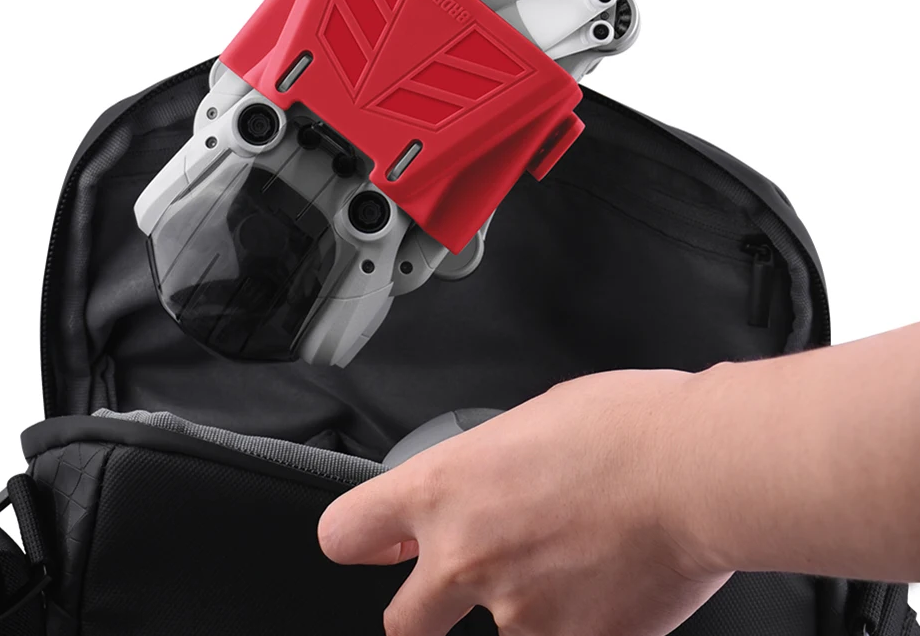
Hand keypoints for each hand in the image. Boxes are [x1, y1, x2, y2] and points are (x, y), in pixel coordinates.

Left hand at [318, 369, 729, 635]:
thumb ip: (479, 470)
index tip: (376, 546)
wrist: (694, 470)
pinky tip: (609, 584)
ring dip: (524, 609)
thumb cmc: (622, 427)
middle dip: (424, 613)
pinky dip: (577, 624)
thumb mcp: (525, 423)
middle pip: (402, 625)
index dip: (358, 542)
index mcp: (446, 488)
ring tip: (574, 562)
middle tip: (463, 588)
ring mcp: (518, 615)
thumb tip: (470, 490)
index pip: (345, 533)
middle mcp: (465, 558)